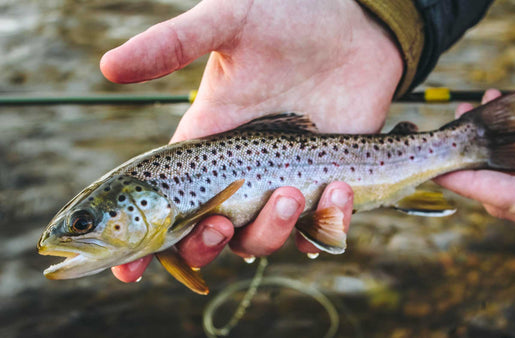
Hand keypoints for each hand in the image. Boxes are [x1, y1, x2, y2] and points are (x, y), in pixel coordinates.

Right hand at [101, 0, 401, 281]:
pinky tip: (337, 192)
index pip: (166, 202)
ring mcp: (284, 181)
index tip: (129, 271)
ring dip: (273, 230)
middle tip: (219, 222)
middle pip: (210, 234)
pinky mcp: (327, 182)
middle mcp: (240, 172)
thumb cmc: (288, 14)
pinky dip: (328, 224)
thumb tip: (107, 67)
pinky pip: (321, 227)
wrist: (357, 22)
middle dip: (207, 245)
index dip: (145, 242)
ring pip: (263, 239)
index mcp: (206, 142)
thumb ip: (172, 44)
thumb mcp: (228, 21)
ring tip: (291, 191)